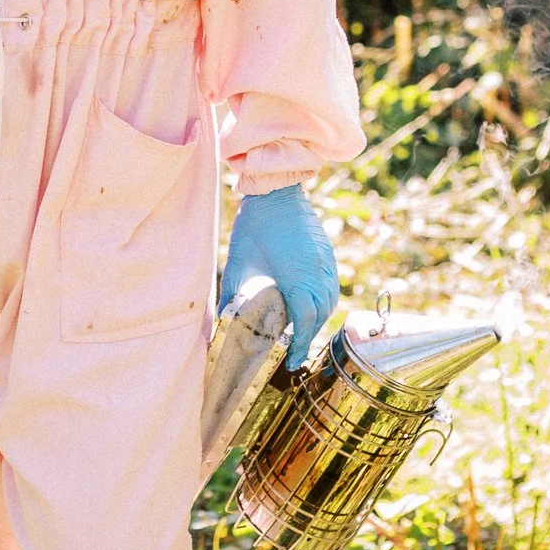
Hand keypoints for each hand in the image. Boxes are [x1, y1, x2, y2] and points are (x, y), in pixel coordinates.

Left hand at [220, 182, 337, 368]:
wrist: (276, 190)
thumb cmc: (254, 225)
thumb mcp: (238, 262)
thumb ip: (230, 294)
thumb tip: (218, 322)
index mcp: (297, 277)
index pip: (306, 320)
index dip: (300, 343)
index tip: (292, 359)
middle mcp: (317, 271)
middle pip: (321, 315)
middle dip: (309, 335)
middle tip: (294, 350)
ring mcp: (326, 262)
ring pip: (331, 301)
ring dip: (319, 319)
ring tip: (302, 331)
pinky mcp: (327, 254)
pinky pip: (332, 285)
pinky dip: (324, 301)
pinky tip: (310, 305)